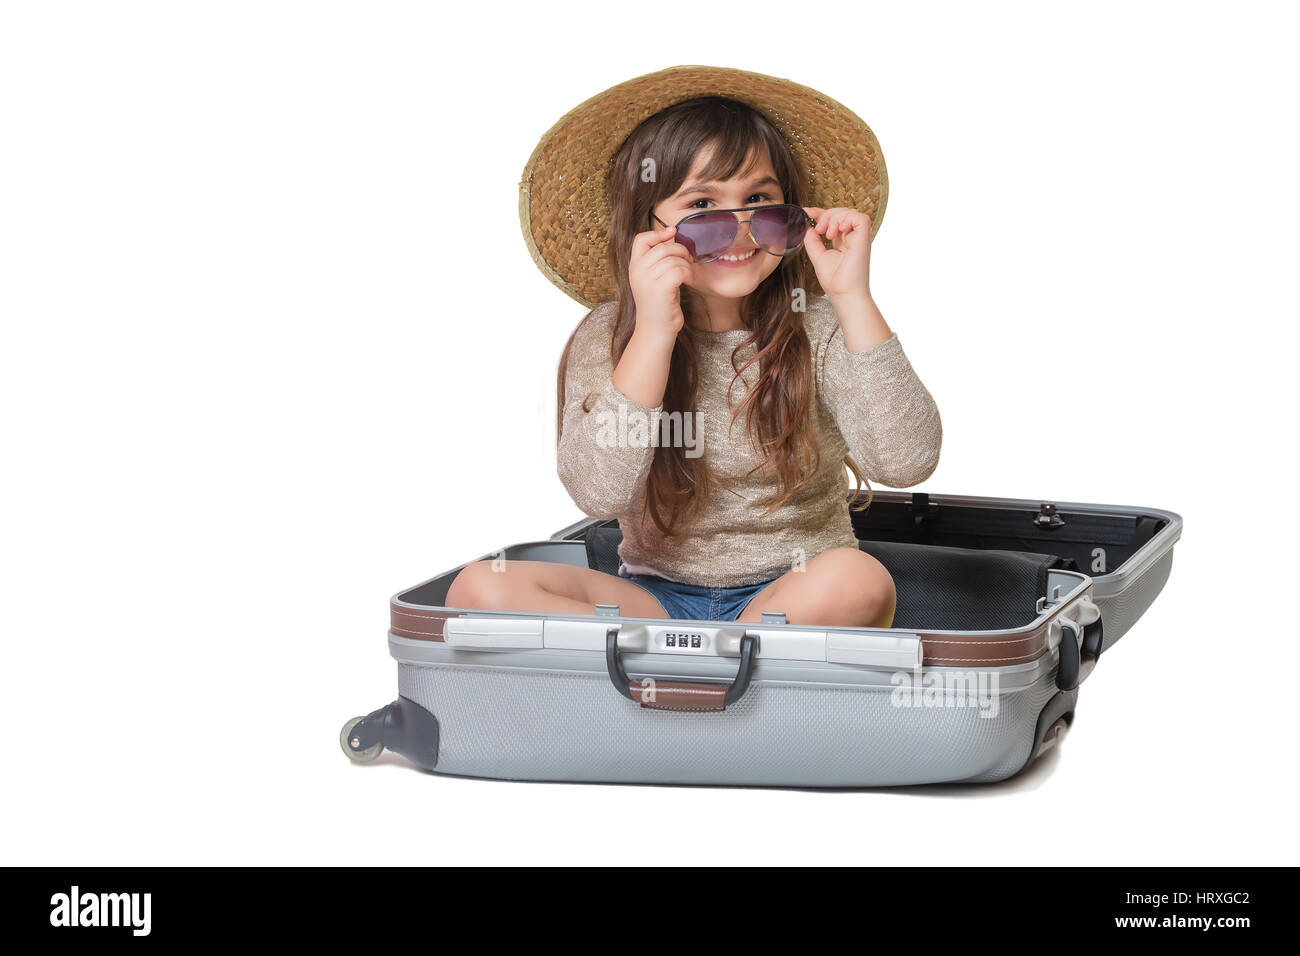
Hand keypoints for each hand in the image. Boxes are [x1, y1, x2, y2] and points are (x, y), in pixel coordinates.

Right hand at [628, 223, 690, 342]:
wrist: (655, 330)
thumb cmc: (659, 304)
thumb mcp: (654, 278)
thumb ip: (658, 259)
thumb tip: (671, 234)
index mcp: (633, 267)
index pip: (641, 239)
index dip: (658, 234)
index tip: (673, 233)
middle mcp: (637, 272)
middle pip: (663, 247)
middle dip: (681, 250)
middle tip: (688, 260)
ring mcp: (647, 280)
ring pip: (674, 259)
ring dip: (687, 265)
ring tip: (688, 275)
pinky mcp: (659, 289)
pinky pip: (679, 270)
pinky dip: (689, 274)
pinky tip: (689, 282)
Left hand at [802, 207, 872, 298]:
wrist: (843, 294)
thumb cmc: (834, 281)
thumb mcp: (817, 255)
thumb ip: (812, 240)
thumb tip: (807, 225)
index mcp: (842, 241)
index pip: (832, 219)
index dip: (819, 213)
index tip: (806, 213)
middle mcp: (852, 238)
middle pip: (841, 212)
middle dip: (826, 215)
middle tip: (819, 229)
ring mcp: (859, 238)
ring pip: (850, 213)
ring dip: (835, 217)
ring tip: (827, 232)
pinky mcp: (864, 239)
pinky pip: (861, 219)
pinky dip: (848, 219)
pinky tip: (839, 230)